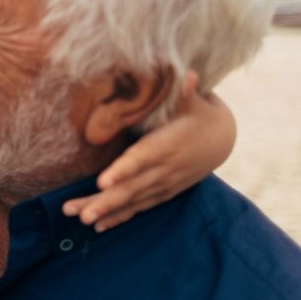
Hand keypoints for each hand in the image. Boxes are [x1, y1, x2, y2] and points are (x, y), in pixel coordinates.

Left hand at [63, 73, 236, 231]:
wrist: (222, 138)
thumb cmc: (199, 113)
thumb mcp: (195, 100)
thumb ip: (184, 91)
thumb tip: (186, 73)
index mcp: (166, 146)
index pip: (141, 160)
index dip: (123, 171)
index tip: (103, 182)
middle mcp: (164, 170)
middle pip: (131, 189)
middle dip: (104, 202)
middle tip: (77, 213)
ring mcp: (164, 184)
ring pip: (131, 202)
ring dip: (105, 211)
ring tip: (79, 219)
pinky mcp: (163, 192)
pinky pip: (139, 208)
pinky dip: (120, 217)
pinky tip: (98, 226)